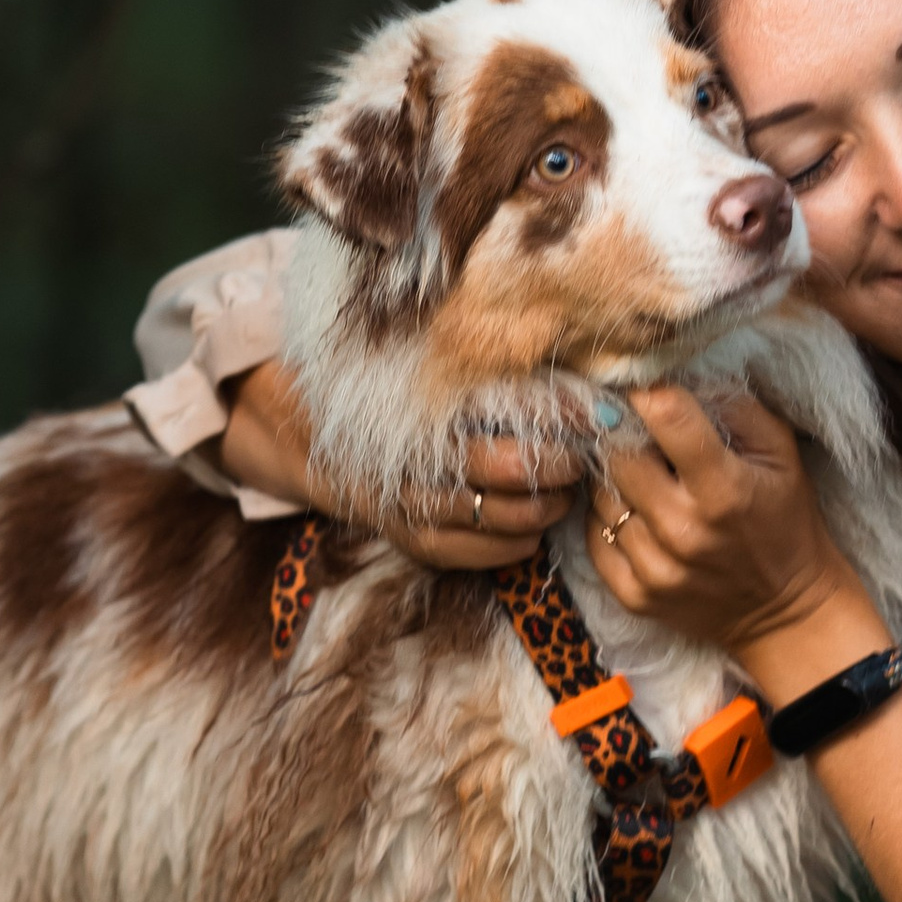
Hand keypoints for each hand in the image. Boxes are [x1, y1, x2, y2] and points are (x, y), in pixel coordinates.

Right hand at [219, 361, 572, 569]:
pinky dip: (507, 548)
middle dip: (553, 467)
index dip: (550, 419)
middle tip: (584, 457)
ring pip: (488, 519)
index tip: (592, 415)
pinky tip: (534, 533)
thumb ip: (482, 361)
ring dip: (539, 511)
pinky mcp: (407, 537)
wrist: (309, 431)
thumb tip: (558, 347)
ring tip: (569, 494)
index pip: (496, 414)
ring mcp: (406, 503)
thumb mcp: (422, 359)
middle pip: (498, 469)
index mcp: (416, 407)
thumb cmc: (385, 387)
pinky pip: (464, 554)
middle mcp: (409, 458)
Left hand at [584, 387, 883, 691]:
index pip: (664, 417)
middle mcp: (683, 531)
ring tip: (644, 474)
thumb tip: (677, 374)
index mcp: (723, 490)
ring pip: (600, 495)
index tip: (643, 383)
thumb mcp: (782, 453)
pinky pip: (594, 537)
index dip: (647, 391)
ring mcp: (655, 569)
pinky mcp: (635, 596)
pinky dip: (609, 519)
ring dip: (616, 477)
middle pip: (618, 455)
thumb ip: (735, 406)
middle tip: (635, 428)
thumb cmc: (785, 520)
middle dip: (624, 433)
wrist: (786, 613)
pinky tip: (637, 513)